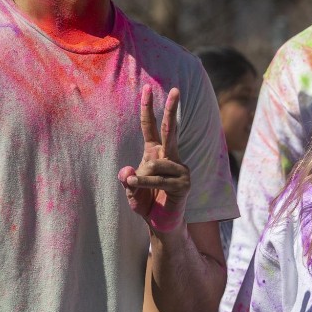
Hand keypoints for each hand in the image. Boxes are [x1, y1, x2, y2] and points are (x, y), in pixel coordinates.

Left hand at [118, 85, 190, 232]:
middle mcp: (170, 157)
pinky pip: (158, 178)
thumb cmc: (147, 204)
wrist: (161, 224)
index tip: (147, 88)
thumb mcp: (131, 191)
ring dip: (142, 178)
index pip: (151, 128)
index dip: (148, 108)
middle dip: (171, 108)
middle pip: (169, 129)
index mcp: (156, 154)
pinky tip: (139, 188)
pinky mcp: (183, 182)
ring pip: (153, 163)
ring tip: (140, 189)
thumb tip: (128, 172)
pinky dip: (145, 183)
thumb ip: (127, 180)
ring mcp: (180, 168)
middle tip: (175, 89)